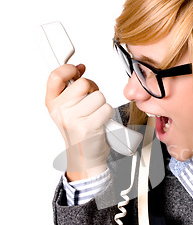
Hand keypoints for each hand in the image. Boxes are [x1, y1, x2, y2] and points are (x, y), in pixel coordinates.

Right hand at [45, 63, 113, 180]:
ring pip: (98, 96)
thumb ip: (71, 88)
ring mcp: (74, 119)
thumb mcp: (67, 108)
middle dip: (92, 89)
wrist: (84, 156)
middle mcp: (60, 111)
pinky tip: (101, 122)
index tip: (77, 71)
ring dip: (101, 104)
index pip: (55, 76)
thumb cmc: (78, 131)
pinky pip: (107, 108)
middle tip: (90, 101)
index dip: (69, 69)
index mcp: (52, 104)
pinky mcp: (89, 127)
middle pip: (83, 83)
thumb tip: (80, 68)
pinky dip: (108, 114)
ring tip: (95, 114)